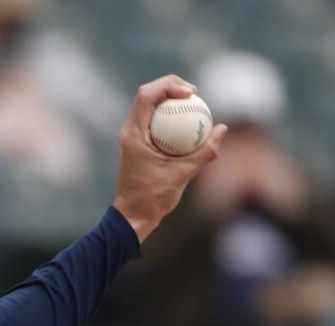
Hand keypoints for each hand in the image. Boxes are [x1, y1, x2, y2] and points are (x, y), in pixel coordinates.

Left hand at [112, 74, 228, 242]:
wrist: (133, 215)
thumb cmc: (153, 198)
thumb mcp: (184, 175)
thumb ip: (205, 152)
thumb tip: (222, 128)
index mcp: (133, 135)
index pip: (146, 96)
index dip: (169, 85)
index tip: (191, 92)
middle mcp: (129, 131)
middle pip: (147, 94)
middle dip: (170, 85)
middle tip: (194, 92)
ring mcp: (132, 136)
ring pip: (148, 105)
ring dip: (169, 97)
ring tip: (192, 101)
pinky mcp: (137, 142)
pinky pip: (153, 119)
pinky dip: (169, 114)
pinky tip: (187, 120)